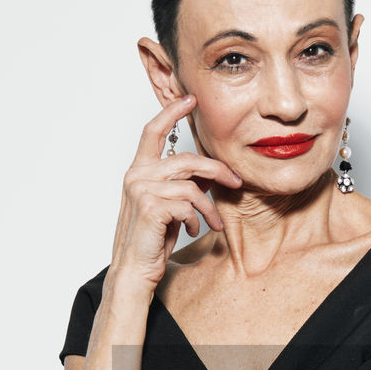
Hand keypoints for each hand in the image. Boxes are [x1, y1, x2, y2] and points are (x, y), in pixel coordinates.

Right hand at [108, 93, 241, 291]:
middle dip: (217, 170)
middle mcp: (137, 176)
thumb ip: (182, 185)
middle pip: (187, 160)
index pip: (153, 131)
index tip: (190, 98)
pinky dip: (196, 219)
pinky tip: (193, 230)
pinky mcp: (149, 207)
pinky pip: (188, 205)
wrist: (134, 271)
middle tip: (236, 182)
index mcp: (139, 171)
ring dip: (209, 207)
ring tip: (214, 223)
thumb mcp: (170, 207)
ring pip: (191, 185)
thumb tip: (210, 173)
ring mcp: (141, 190)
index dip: (171, 111)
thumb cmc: (152, 241)